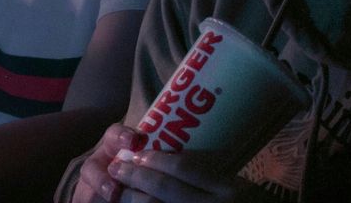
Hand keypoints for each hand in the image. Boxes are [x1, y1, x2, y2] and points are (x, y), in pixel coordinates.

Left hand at [73, 125, 254, 202]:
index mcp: (229, 189)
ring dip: (131, 198)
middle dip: (135, 176)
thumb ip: (206, 171)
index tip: (137, 152)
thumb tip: (164, 152)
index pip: (184, 167)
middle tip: (116, 167)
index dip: (155, 158)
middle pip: (163, 188)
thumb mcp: (234, 185)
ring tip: (118, 189)